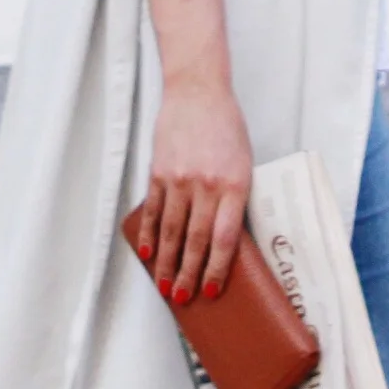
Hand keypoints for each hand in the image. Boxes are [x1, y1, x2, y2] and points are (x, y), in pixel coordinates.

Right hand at [134, 78, 252, 307]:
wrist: (198, 91)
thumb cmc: (227, 128)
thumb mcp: (243, 163)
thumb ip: (234, 199)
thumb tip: (224, 240)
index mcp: (235, 185)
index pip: (225, 239)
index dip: (217, 269)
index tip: (212, 291)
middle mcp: (206, 185)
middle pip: (196, 240)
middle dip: (188, 274)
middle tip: (182, 297)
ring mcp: (179, 178)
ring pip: (170, 231)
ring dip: (165, 262)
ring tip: (163, 285)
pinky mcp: (158, 171)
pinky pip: (152, 209)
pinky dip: (147, 233)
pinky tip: (145, 252)